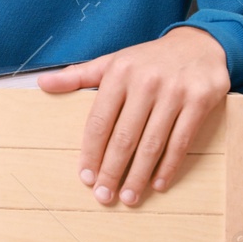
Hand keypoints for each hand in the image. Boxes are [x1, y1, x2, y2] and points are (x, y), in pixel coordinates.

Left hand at [36, 26, 229, 207]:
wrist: (200, 44)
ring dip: (138, 176)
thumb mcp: (113, 61)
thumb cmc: (150, 59)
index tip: (86, 177)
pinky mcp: (200, 101)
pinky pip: (180, 141)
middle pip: (124, 137)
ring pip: (152, 143)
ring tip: (128, 197)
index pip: (99, 120)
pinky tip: (158, 184)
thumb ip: (79, 76)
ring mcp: (174, 92)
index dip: (91, 152)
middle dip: (111, 170)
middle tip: (104, 196)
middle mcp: (146, 82)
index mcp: (119, 73)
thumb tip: (42, 84)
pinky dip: (168, 166)